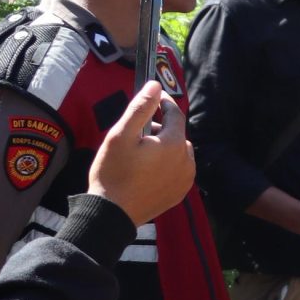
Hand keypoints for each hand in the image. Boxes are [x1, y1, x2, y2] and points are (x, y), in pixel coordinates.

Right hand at [87, 84, 194, 225]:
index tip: (155, 97)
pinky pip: (178, 170)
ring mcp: (186, 179)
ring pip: (179, 152)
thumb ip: (140, 108)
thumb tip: (155, 85)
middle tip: (136, 134)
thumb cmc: (113, 172)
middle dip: (160, 129)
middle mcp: (186, 160)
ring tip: (140, 154)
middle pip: (176, 134)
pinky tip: (147, 170)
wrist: (112, 213)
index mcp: (173, 144)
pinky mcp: (180, 192)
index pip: (175, 115)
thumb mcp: (121, 135)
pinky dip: (167, 164)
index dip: (164, 103)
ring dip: (164, 147)